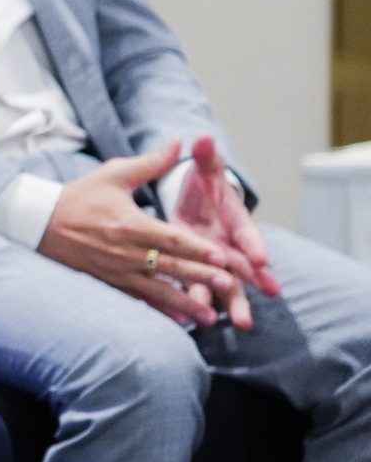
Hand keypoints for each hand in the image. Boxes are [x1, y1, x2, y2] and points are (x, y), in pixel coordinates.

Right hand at [39, 140, 244, 326]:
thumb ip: (150, 162)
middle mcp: (125, 250)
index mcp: (130, 223)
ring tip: (210, 317)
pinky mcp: (108, 281)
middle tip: (229, 286)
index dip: (198, 248)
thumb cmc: (79, 195)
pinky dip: (159, 310)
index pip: (171, 238)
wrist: (38, 221)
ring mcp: (116, 269)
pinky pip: (138, 299)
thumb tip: (179, 142)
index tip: (222, 256)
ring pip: (157, 289)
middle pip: (170, 265)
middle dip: (201, 277)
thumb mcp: (113, 174)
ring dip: (185, 303)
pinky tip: (179, 322)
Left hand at [171, 134, 277, 327]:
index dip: (254, 243)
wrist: (195, 204)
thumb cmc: (204, 187)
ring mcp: (216, 262)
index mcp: (234, 221)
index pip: (247, 232)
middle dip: (255, 280)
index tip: (261, 257)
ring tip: (240, 324)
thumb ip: (207, 158)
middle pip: (245, 265)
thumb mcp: (206, 171)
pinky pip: (199, 290)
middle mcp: (230, 245)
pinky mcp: (197, 272)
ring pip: (226, 285)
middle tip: (267, 294)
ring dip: (233, 302)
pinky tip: (198, 322)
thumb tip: (203, 137)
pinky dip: (199, 304)